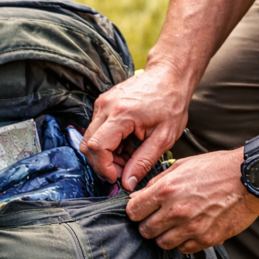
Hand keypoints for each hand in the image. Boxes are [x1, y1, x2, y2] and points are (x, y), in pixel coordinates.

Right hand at [80, 62, 189, 186]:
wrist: (170, 75)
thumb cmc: (171, 102)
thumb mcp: (163, 138)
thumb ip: (143, 162)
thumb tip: (128, 183)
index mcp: (121, 114)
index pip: (97, 148)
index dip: (104, 168)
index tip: (116, 178)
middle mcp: (106, 106)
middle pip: (88, 145)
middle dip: (102, 164)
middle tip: (123, 170)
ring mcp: (102, 103)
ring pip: (90, 139)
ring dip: (105, 154)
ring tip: (127, 156)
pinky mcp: (103, 103)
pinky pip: (96, 129)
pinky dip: (107, 143)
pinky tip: (125, 145)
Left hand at [126, 148, 258, 252]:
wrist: (251, 178)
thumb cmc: (218, 168)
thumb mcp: (183, 166)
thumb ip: (157, 182)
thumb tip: (137, 196)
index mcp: (166, 190)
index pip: (133, 211)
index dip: (136, 211)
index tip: (142, 210)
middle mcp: (176, 211)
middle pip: (145, 231)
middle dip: (148, 225)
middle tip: (158, 218)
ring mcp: (191, 228)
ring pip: (162, 244)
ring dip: (165, 236)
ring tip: (176, 225)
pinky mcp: (206, 239)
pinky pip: (184, 249)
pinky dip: (184, 242)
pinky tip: (191, 230)